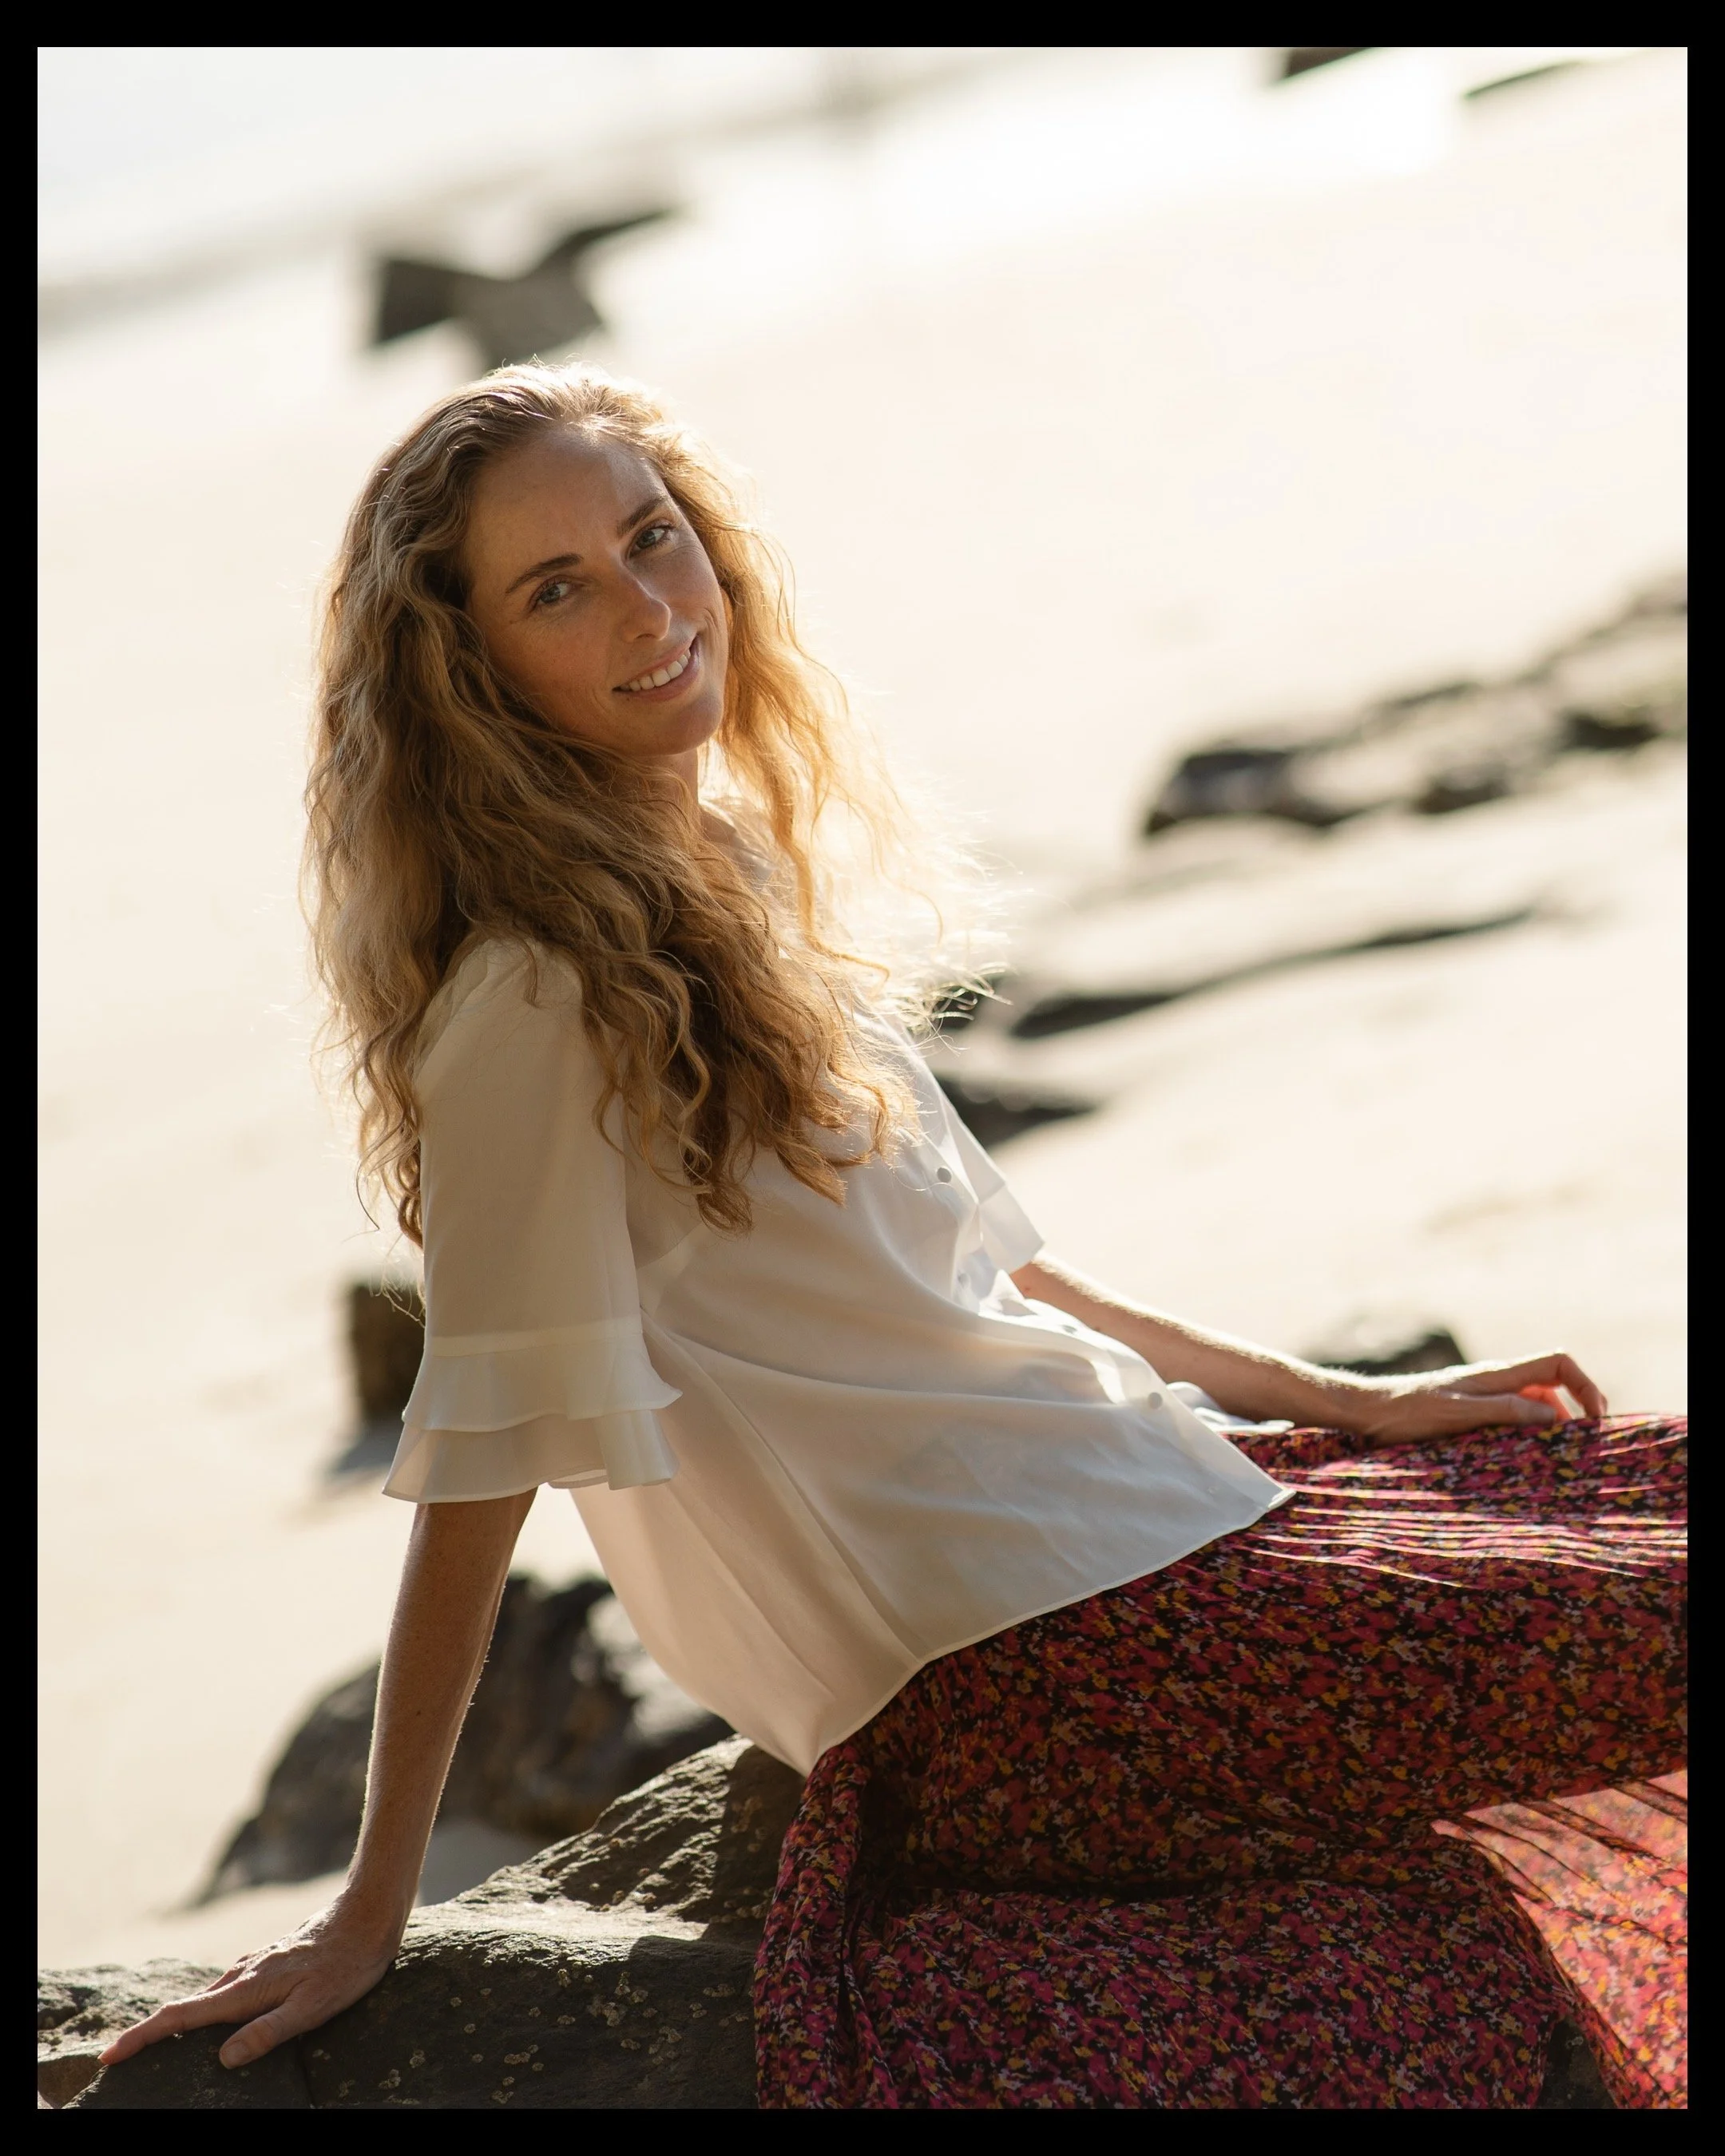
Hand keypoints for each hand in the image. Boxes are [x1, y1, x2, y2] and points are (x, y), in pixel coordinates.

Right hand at [97, 1894, 404, 2071]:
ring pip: (207, 1997)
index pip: (181, 2017)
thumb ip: (268, 2032)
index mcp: (245, 1990)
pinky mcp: (269, 1961)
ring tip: (157, 2046)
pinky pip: (228, 1989)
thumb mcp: (313, 2007)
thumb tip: (223, 2059)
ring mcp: (254, 1965)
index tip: (109, 2056)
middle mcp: (242, 1974)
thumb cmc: (346, 1966)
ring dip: (180, 2020)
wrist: (368, 1915)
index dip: (143, 2037)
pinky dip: (209, 2006)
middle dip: (150, 2033)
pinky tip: (215, 2017)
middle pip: (185, 2008)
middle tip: (120, 2059)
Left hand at [1318, 1350, 1607, 1444]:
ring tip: (1555, 1459)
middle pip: (1553, 1385)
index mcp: (1497, 1375)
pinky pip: (1512, 1416)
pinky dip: (1526, 1433)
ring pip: (1533, 1403)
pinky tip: (1522, 1458)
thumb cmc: (1408, 1413)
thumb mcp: (1459, 1414)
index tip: (1595, 1419)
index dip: (1585, 1384)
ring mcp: (1483, 1394)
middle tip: (1580, 1448)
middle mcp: (1495, 1380)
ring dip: (1550, 1425)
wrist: (1368, 1411)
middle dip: (1574, 1410)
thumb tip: (1554, 1417)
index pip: (1558, 1362)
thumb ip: (1505, 1412)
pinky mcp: (1471, 1409)